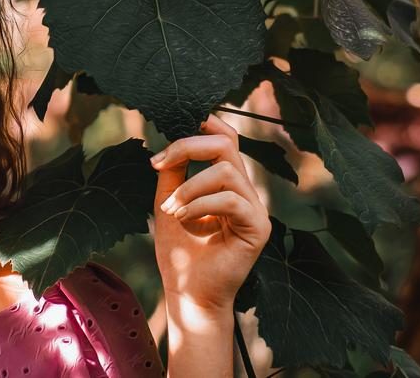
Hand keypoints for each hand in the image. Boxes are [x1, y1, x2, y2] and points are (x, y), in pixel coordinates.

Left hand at [151, 113, 271, 312]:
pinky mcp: (258, 227)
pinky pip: (231, 200)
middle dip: (190, 146)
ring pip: (227, 170)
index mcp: (226, 182)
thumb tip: (171, 142)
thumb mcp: (169, 202)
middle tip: (161, 162)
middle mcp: (244, 190)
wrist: (189, 293)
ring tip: (170, 208)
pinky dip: (200, 204)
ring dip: (190, 185)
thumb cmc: (180, 253)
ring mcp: (255, 208)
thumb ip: (173, 172)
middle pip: (227, 144)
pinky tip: (183, 218)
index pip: (226, 139)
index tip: (170, 135)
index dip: (205, 125)